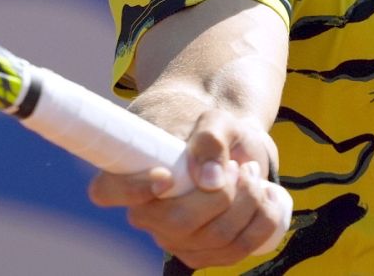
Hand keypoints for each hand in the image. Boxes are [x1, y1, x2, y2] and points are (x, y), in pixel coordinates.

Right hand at [88, 108, 288, 268]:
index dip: (130, 189)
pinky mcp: (204, 253)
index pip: (108, 191)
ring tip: (252, 172)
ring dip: (248, 203)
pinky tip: (265, 196)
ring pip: (215, 238)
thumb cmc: (210, 128)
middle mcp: (147, 214)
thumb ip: (210, 138)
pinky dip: (262, 222)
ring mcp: (174, 239)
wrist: (229, 145)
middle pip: (178, 222)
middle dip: (221, 194)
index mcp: (130, 174)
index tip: (165, 175)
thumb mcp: (215, 120)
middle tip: (239, 165)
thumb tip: (209, 180)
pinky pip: (236, 251)